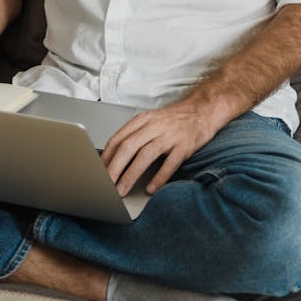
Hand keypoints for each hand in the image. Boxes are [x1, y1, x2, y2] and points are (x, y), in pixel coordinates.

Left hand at [101, 99, 218, 196]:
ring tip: (122, 190)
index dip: (106, 156)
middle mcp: (155, 126)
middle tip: (105, 184)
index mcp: (143, 120)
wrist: (202, 110)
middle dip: (114, 167)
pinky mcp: (185, 146)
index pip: (118, 138)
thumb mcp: (150, 121)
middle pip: (128, 147)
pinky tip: (150, 189)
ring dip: (131, 174)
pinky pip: (169, 164)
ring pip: (145, 155)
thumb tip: (113, 158)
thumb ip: (134, 135)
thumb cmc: (173, 120)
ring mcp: (170, 136)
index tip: (98, 172)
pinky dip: (159, 178)